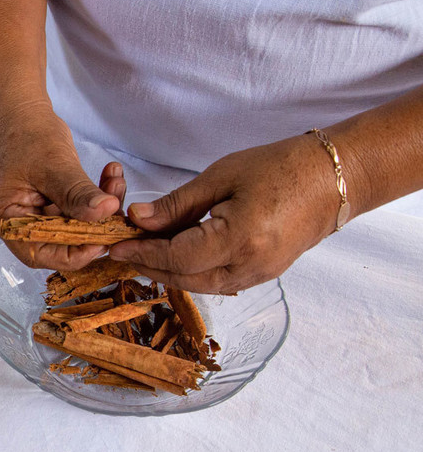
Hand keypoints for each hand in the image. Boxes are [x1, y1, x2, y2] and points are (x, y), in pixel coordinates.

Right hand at [0, 101, 124, 270]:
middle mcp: (20, 220)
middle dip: (93, 226)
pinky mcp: (51, 198)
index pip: (40, 254)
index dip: (73, 254)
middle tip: (117, 208)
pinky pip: (77, 207)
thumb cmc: (23, 132)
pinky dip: (95, 195)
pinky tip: (110, 175)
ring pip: (74, 223)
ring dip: (99, 207)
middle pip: (59, 241)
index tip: (103, 240)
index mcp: (7, 219)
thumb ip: (78, 193)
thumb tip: (106, 212)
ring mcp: (36, 209)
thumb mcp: (52, 164)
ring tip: (116, 182)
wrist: (16, 106)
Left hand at [108, 133, 340, 292]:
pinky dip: (192, 272)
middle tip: (123, 251)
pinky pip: (218, 281)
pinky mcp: (264, 274)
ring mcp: (260, 275)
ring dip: (169, 272)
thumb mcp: (222, 177)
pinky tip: (176, 255)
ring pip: (200, 284)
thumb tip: (138, 220)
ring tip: (144, 252)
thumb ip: (177, 204)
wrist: (335, 176)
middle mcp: (250, 266)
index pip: (176, 257)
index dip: (142, 253)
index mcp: (240, 239)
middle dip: (150, 266)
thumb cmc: (281, 166)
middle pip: (185, 278)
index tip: (115, 246)